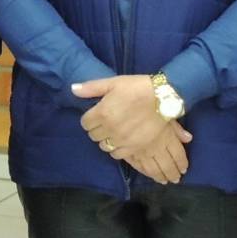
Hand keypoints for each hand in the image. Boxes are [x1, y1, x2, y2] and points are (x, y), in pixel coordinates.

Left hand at [72, 74, 192, 184]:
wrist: (163, 98)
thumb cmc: (137, 88)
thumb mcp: (113, 83)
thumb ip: (91, 88)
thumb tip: (73, 89)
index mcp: (102, 112)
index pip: (85, 123)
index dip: (90, 119)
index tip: (96, 115)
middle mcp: (109, 129)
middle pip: (94, 136)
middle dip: (97, 129)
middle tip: (106, 122)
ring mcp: (121, 140)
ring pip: (104, 146)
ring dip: (106, 140)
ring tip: (114, 132)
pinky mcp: (133, 148)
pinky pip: (117, 154)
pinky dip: (117, 148)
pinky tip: (122, 141)